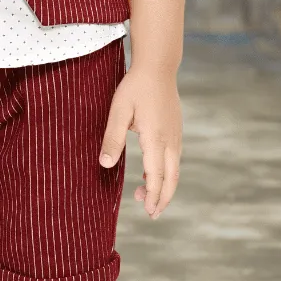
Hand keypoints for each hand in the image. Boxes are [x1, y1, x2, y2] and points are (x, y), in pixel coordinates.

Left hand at [99, 67, 181, 217]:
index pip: (157, 175)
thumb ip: (112, 138)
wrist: (157, 67)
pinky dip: (166, 172)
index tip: (148, 211)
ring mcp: (176, 135)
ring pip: (175, 169)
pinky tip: (154, 174)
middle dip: (163, 198)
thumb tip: (104, 164)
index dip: (153, 195)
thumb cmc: (135, 87)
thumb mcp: (118, 111)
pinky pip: (174, 158)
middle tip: (152, 214)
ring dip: (164, 185)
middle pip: (171, 178)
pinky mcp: (176, 130)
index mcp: (156, 138)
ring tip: (148, 197)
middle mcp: (171, 140)